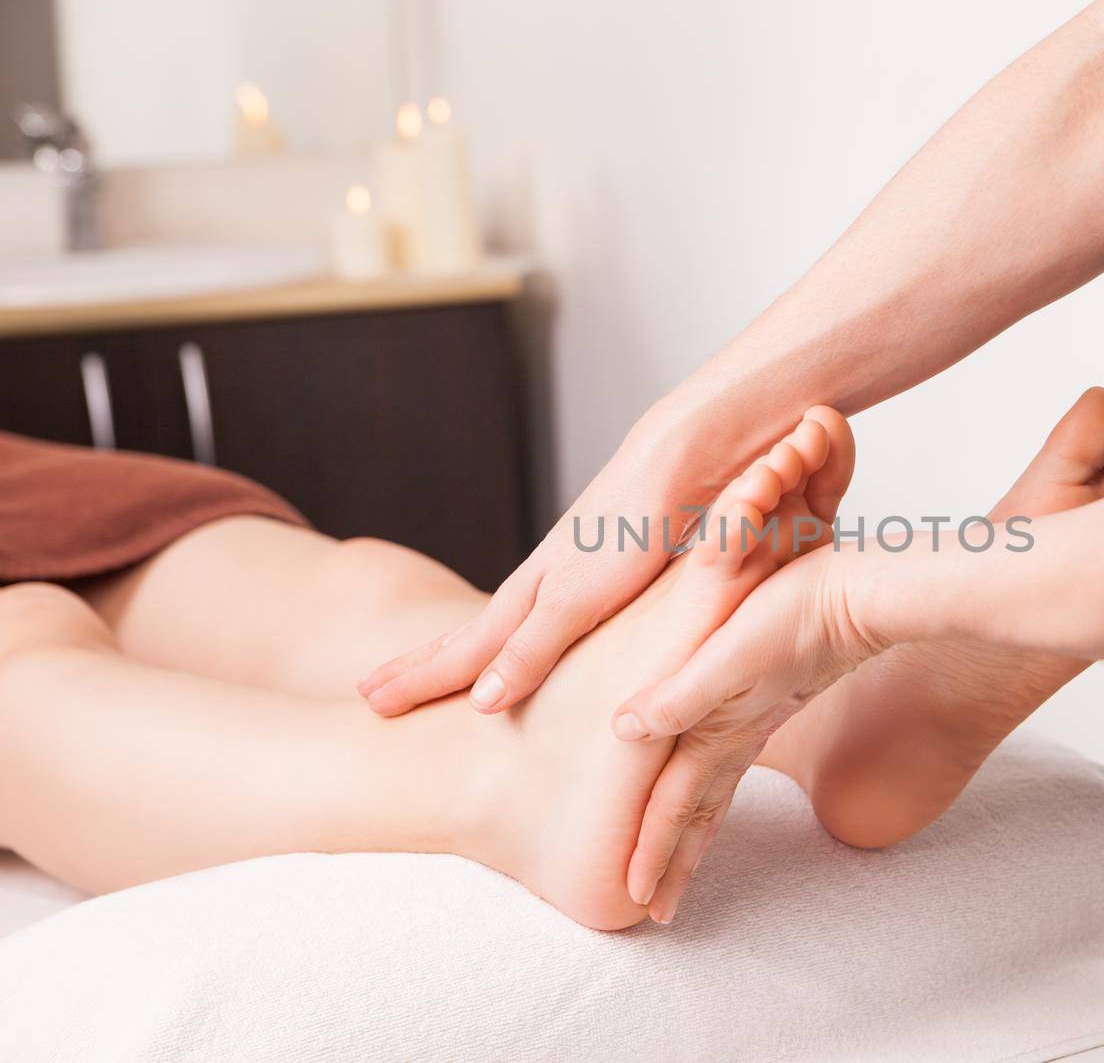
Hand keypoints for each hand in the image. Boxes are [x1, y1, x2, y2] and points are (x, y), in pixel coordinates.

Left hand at [357, 406, 740, 715]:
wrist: (688, 450)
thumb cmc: (676, 502)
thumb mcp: (644, 563)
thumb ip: (628, 591)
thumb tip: (626, 612)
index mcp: (558, 576)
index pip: (492, 625)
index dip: (451, 654)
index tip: (411, 677)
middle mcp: (546, 577)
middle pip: (469, 633)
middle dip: (418, 667)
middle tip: (367, 695)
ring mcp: (560, 581)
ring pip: (481, 638)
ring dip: (431, 670)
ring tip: (379, 699)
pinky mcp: (590, 585)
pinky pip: (542, 635)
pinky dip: (513, 668)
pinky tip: (485, 701)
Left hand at [611, 545, 888, 922]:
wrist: (867, 595)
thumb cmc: (799, 615)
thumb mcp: (732, 653)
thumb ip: (680, 695)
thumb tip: (623, 729)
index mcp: (719, 730)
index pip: (676, 804)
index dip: (654, 851)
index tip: (638, 900)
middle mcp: (737, 733)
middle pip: (699, 812)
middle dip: (676, 863)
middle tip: (658, 911)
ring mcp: (758, 718)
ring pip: (718, 790)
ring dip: (697, 833)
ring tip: (683, 866)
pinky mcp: (774, 696)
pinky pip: (734, 758)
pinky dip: (718, 786)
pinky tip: (719, 776)